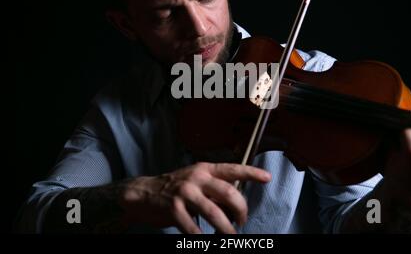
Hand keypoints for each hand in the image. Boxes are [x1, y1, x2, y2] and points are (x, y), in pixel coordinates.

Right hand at [118, 162, 270, 233]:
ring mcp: (185, 193)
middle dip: (241, 210)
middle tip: (242, 221)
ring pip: (215, 213)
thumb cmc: (174, 188)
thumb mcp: (195, 181)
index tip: (267, 178)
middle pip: (228, 193)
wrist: (143, 193)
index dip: (251, 173)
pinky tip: (207, 242)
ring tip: (231, 237)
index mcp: (204, 169)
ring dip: (227, 230)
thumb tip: (235, 205)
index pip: (232, 169)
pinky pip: (194, 229)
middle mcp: (196, 178)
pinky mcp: (174, 210)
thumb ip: (214, 189)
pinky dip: (203, 240)